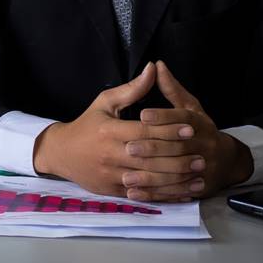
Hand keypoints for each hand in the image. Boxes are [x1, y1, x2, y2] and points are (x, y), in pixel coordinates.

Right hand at [32, 63, 202, 201]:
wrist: (61, 153)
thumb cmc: (86, 125)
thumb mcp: (104, 102)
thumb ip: (132, 89)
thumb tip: (153, 68)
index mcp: (109, 131)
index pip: (144, 131)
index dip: (168, 130)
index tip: (190, 128)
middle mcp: (110, 154)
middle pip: (150, 157)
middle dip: (178, 157)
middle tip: (201, 155)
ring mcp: (111, 174)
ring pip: (149, 178)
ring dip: (176, 178)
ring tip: (197, 174)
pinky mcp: (113, 190)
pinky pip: (143, 193)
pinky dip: (164, 194)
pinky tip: (182, 191)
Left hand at [121, 61, 251, 201]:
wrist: (228, 161)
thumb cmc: (200, 130)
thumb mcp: (190, 107)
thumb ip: (171, 89)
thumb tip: (155, 65)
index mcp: (201, 124)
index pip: (183, 119)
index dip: (163, 116)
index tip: (142, 115)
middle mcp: (206, 146)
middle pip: (179, 147)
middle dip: (153, 148)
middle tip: (128, 148)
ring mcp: (204, 169)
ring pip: (176, 173)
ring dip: (151, 177)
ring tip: (126, 176)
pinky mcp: (199, 188)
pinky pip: (176, 193)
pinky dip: (155, 194)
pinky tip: (134, 193)